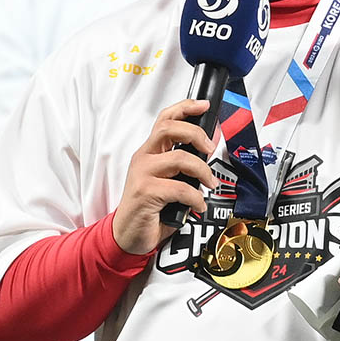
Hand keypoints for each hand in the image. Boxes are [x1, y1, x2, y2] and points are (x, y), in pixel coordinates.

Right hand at [112, 99, 218, 255]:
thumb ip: (186, 164)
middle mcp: (144, 158)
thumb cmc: (151, 208)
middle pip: (169, 128)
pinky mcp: (145, 192)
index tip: (204, 105)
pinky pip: (180, 188)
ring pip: (179, 158)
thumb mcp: (170, 180)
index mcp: (150, 151)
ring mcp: (142, 174)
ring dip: (202, 171)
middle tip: (210, 149)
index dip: (184, 107)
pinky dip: (196, 198)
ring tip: (209, 184)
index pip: (164, 119)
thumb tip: (210, 146)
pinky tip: (197, 206)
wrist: (128, 235)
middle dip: (195, 134)